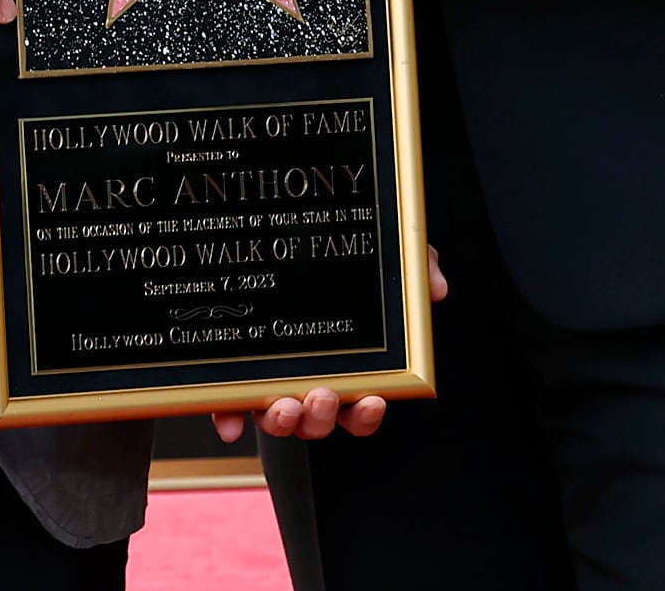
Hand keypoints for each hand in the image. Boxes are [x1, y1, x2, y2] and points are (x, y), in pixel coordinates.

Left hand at [211, 246, 447, 442]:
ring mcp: (268, 381)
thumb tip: (436, 287)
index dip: (365, 415)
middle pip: (316, 420)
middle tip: (322, 396)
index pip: (358, 407)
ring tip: (285, 404)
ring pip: (277, 419)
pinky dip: (227, 420)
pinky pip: (227, 407)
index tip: (372, 400)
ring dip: (282, 422)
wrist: (275, 236)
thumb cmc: (334, 260)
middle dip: (321, 418)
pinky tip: (229, 427)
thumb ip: (414, 266)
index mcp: (344, 369)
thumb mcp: (379, 257)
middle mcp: (306, 383)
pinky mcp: (232, 374)